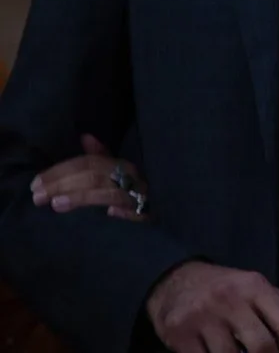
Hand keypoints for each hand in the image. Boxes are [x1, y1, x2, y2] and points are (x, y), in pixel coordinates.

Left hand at [29, 135, 145, 219]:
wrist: (167, 206)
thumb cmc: (136, 189)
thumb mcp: (118, 170)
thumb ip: (101, 156)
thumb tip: (85, 136)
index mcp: (121, 165)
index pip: (88, 163)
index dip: (60, 171)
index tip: (36, 182)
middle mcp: (131, 178)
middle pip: (94, 177)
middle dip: (63, 185)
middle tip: (38, 197)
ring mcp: (142, 196)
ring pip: (110, 194)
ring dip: (82, 198)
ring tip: (55, 205)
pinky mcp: (152, 216)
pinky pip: (140, 214)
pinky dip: (126, 214)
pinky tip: (110, 216)